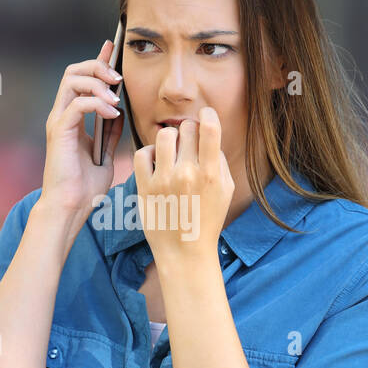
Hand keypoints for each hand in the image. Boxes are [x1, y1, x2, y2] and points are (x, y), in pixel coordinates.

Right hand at [39, 39, 124, 218]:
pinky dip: (97, 104)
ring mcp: (59, 121)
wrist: (71, 208)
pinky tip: (112, 114)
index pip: (82, 78)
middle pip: (74, 71)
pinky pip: (77, 104)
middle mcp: (62, 114)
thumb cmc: (85, 188)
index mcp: (72, 118)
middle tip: (119, 78)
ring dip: (98, 83)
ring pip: (72, 80)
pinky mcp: (59, 131)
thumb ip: (110, 132)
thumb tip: (121, 111)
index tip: (113, 47)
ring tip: (116, 98)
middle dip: (98, 67)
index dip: (98, 60)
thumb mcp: (106, 154)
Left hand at [132, 106, 233, 267]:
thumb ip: (219, 160)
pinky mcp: (145, 187)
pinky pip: (142, 153)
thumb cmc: (207, 220)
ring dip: (169, 139)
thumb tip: (207, 135)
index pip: (209, 128)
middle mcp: (188, 174)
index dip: (207, 114)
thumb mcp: (225, 191)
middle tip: (188, 145)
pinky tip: (155, 163)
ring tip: (171, 152)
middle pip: (187, 128)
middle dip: (189, 132)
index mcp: (211, 174)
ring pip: (163, 135)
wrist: (185, 252)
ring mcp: (164, 180)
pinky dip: (148, 153)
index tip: (205, 116)